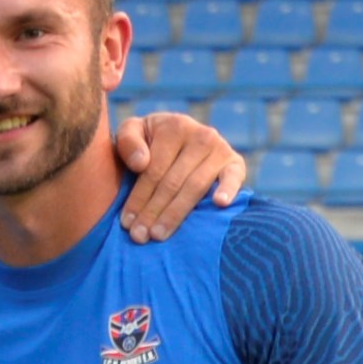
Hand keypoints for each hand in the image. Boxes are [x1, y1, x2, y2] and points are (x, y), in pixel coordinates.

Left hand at [109, 112, 247, 243]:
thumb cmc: (150, 141)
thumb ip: (128, 141)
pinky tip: (220, 204)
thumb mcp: (133, 132)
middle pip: (173, 182)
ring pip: (195, 187)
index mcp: (174, 127)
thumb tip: (141, 163)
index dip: (139, 198)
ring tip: (159, 235)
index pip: (154, 170)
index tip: (126, 223)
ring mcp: (220, 149)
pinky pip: (233, 177)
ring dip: (176, 214)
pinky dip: (228, 189)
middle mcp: (201, 135)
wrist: (182, 137)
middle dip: (153, 212)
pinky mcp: (236, 163)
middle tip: (140, 236)